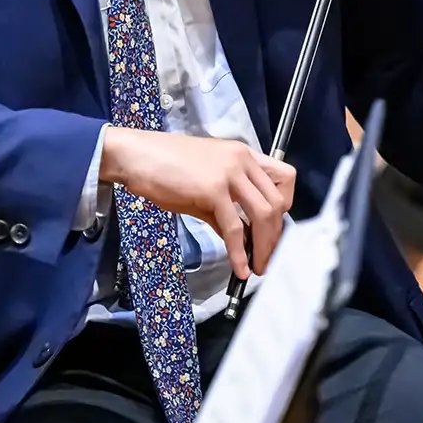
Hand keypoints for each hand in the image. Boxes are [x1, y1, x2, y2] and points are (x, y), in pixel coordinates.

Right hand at [99, 130, 294, 278]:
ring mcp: (229, 173)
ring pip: (263, 214)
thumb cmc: (165, 167)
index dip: (286, 206)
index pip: (285, 177)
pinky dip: (239, 252)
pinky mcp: (213, 190)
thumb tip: (239, 239)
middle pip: (277, 202)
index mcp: (244, 155)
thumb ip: (226, 209)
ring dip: (264, 247)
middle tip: (268, 257)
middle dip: (276, 236)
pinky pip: (235, 227)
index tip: (275, 227)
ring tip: (258, 267)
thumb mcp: (204, 184)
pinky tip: (240, 267)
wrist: (137, 156)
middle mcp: (242, 160)